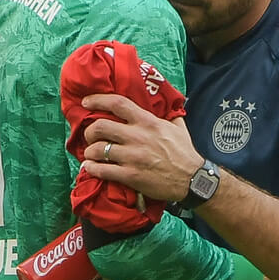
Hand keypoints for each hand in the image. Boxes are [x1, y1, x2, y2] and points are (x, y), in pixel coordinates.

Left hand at [79, 94, 203, 202]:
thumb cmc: (185, 152)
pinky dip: (92, 168)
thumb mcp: (177, 127)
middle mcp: (137, 137)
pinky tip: (90, 168)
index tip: (86, 103)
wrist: (192, 179)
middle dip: (89, 131)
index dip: (98, 100)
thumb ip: (166, 115)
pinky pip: (103, 170)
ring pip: (98, 150)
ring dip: (89, 152)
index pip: (118, 104)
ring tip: (90, 154)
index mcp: (148, 122)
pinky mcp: (130, 176)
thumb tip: (164, 104)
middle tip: (89, 136)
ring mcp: (132, 157)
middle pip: (100, 127)